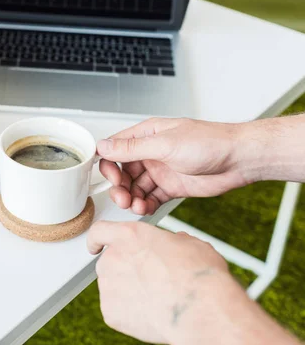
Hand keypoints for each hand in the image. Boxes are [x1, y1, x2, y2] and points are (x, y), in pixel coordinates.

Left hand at [87, 221, 298, 344]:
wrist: (199, 311)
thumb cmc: (198, 276)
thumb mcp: (189, 244)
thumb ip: (170, 241)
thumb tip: (173, 244)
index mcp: (129, 235)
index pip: (100, 231)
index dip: (97, 239)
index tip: (95, 245)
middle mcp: (112, 258)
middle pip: (109, 262)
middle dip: (124, 270)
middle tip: (148, 280)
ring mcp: (108, 285)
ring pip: (112, 286)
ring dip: (126, 290)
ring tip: (155, 297)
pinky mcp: (109, 311)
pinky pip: (115, 309)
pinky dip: (128, 312)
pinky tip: (150, 312)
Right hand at [97, 118, 251, 214]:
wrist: (240, 160)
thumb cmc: (210, 142)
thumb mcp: (165, 144)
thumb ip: (132, 148)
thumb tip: (104, 146)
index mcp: (147, 135)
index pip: (116, 149)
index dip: (109, 165)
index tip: (111, 178)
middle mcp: (151, 153)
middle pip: (123, 172)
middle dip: (120, 186)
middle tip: (123, 198)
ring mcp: (161, 171)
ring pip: (135, 188)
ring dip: (132, 198)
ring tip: (136, 206)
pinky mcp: (171, 187)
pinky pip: (150, 198)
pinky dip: (145, 205)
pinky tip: (145, 209)